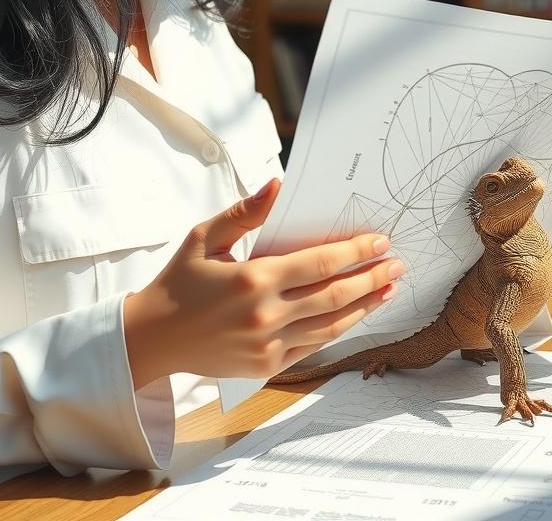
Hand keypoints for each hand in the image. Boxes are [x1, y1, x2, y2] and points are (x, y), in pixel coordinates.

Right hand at [122, 178, 402, 388]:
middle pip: (334, 295)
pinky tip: (357, 314)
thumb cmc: (179, 281)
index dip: (354, 252)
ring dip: (365, 306)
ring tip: (389, 289)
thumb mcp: (205, 237)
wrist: (154, 338)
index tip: (380, 241)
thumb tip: (277, 185)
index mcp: (253, 279)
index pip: (319, 263)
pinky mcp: (266, 365)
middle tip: (397, 264)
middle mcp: (266, 315)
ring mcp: (268, 345)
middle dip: (371, 277)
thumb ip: (244, 211)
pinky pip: (314, 346)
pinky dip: (340, 329)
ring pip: (331, 325)